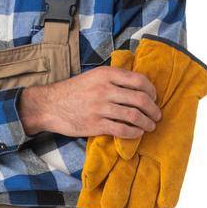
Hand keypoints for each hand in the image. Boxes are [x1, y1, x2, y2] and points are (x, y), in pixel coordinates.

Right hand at [76, 39, 206, 207]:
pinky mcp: (95, 124)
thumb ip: (113, 79)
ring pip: (134, 116)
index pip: (139, 80)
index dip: (151, 90)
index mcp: (106, 74)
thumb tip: (138, 85)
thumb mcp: (93, 76)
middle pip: (140, 99)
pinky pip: (122, 130)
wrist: (50, 105)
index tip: (154, 97)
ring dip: (147, 123)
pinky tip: (137, 133)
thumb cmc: (73, 91)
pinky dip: (134, 132)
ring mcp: (100, 108)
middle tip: (157, 115)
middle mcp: (104, 89)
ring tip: (151, 126)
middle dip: (153, 109)